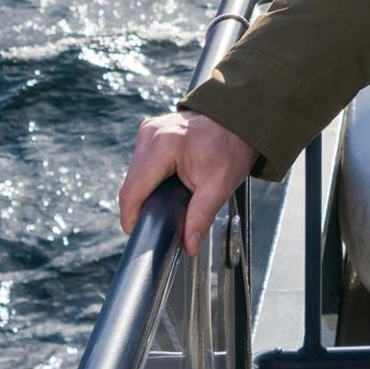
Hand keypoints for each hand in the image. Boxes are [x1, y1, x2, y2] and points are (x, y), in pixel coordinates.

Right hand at [120, 109, 258, 253]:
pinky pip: (140, 163)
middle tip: (159, 224)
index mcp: (163, 145)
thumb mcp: (220, 186)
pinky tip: (165, 187)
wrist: (238, 121)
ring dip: (144, 192)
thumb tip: (189, 247)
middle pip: (130, 183)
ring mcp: (148, 130)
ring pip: (133, 173)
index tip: (140, 234)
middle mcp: (150, 134)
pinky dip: (149, 178)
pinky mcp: (150, 131)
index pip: (132, 190)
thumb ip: (200, 217)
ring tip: (164, 205)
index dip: (131, 217)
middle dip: (140, 207)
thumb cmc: (231, 149)